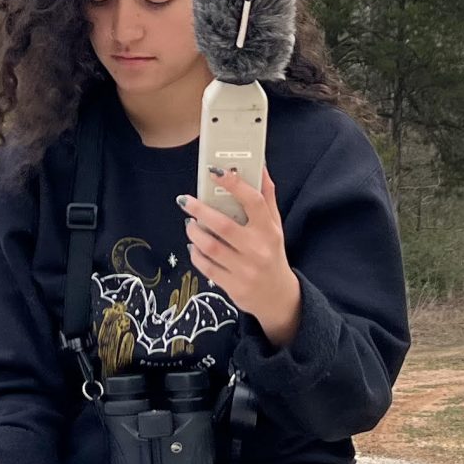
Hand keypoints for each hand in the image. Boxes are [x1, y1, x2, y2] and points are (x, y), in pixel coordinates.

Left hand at [179, 164, 303, 346]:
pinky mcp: (232, 286)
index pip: (253, 201)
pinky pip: (206, 266)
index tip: (216, 171)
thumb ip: (267, 197)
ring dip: (194, 232)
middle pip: (223, 225)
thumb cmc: (272, 254)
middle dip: (200, 210)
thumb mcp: (275, 226)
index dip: (234, 184)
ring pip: (210, 247)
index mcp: (269, 230)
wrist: (277, 296)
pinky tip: (194, 245)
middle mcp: (258, 249)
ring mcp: (245, 270)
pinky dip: (196, 253)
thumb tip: (260, 167)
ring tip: (190, 223)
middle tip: (185, 200)